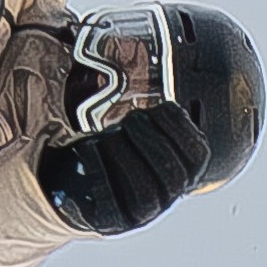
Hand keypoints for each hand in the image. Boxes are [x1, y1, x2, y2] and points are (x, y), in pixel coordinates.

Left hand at [37, 102, 210, 234]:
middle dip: (153, 140)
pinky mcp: (108, 221)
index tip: (162, 106)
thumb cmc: (105, 141)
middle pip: (173, 175)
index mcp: (177, 168)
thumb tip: (122, 45)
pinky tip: (87, 149)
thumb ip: (134, 96)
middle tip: (131, 118)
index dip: (183, 129)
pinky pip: (110, 202)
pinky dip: (99, 171)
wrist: (69, 180)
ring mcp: (137, 213)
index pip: (197, 154)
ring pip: (146, 193)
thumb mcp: (123, 120)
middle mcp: (164, 195)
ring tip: (109, 134)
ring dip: (127, 156)